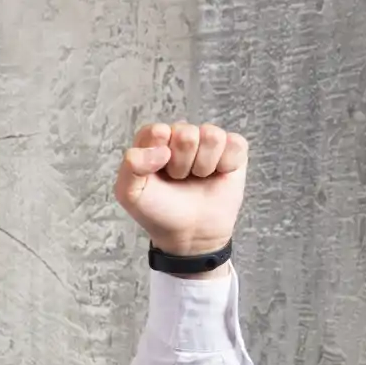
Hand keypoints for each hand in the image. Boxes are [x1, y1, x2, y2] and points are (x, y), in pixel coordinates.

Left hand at [113, 122, 247, 257]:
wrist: (189, 233)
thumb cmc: (158, 210)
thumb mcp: (130, 193)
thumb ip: (131, 166)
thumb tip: (163, 150)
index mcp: (153, 140)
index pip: (157, 131)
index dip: (158, 155)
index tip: (157, 174)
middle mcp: (180, 135)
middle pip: (186, 133)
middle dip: (182, 164)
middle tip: (179, 179)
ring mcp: (207, 141)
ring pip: (212, 136)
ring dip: (203, 165)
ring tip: (197, 177)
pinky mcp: (233, 149)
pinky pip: (235, 144)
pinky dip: (226, 165)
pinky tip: (218, 175)